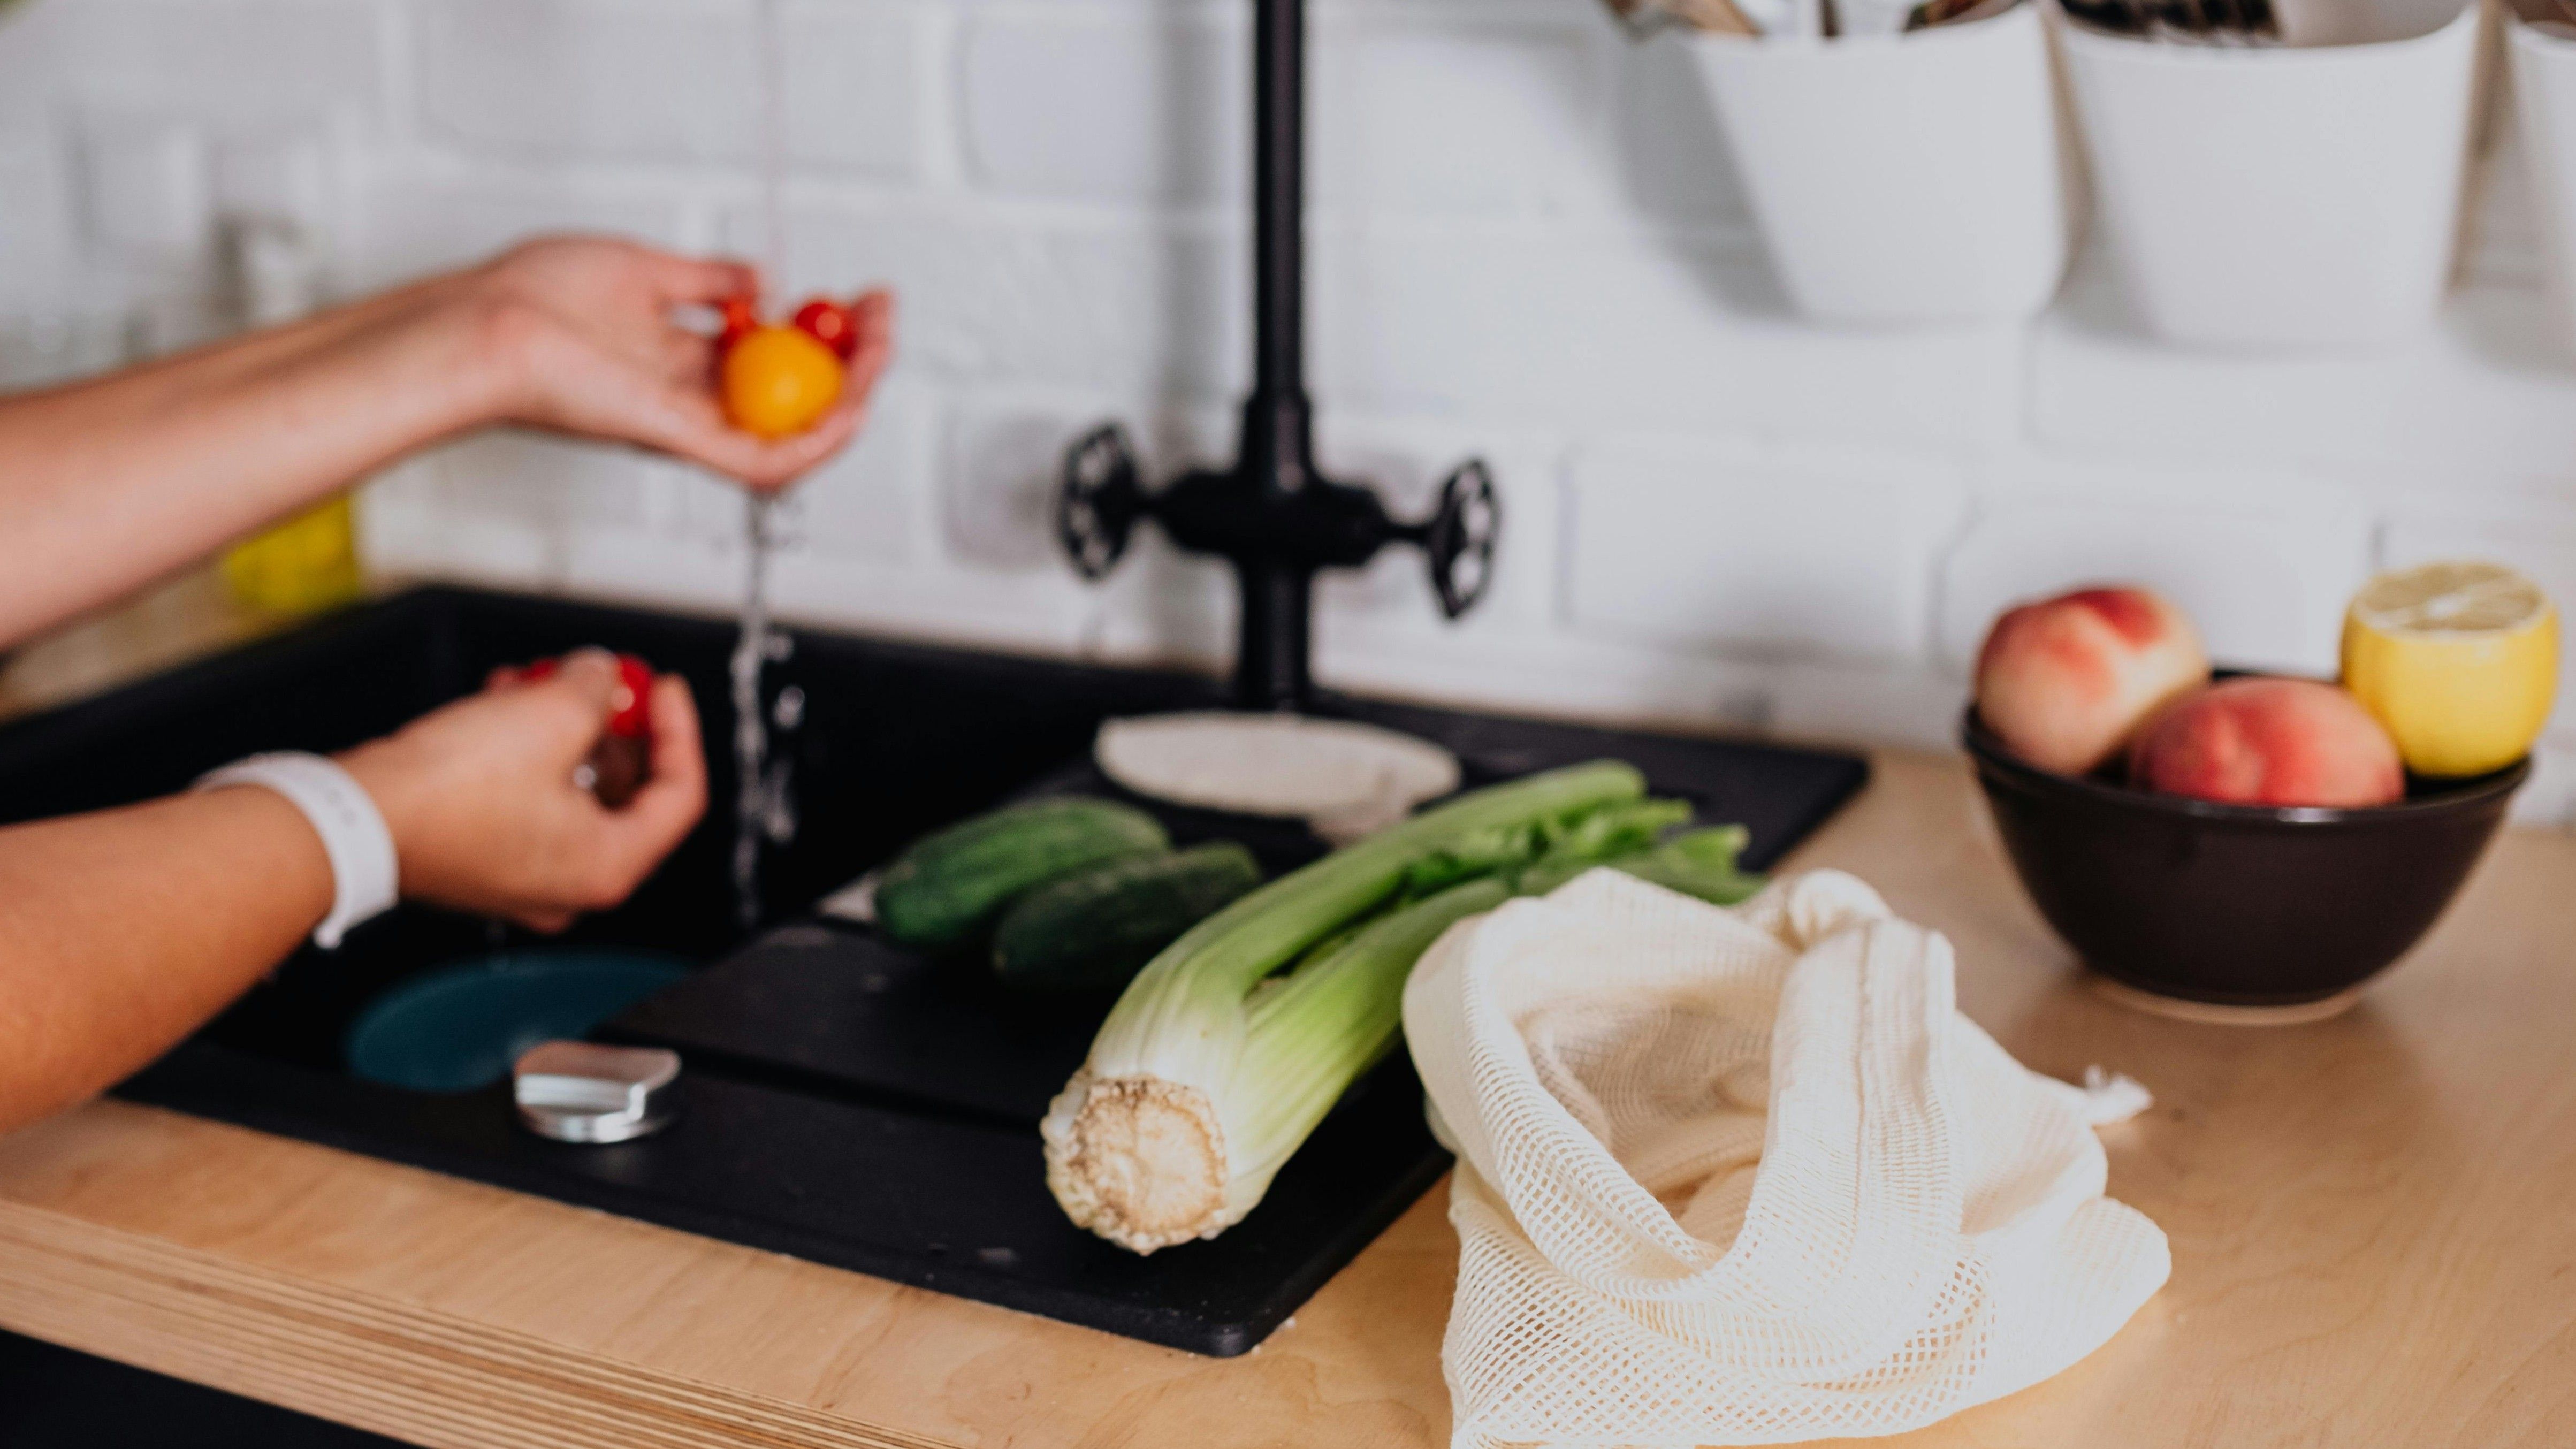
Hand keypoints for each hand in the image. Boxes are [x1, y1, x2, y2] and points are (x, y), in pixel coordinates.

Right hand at [336, 650, 707, 931]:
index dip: (679, 731)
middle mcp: (569, 884)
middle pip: (624, 790)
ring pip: (570, 785)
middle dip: (611, 723)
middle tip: (601, 679)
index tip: (665, 689)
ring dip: (561, 724)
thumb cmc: (446, 792)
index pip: (679, 797)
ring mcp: (522, 873)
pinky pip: (525, 793)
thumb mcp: (551, 715)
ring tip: (541, 678)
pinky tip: (505, 699)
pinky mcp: (480, 853)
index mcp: (607, 868)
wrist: (351, 819)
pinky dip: (524, 747)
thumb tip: (599, 673)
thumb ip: (595, 687)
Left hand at [462, 236, 895, 491]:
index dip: (828, 331)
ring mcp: (691, 428)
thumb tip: (764, 279)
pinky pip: (768, 463)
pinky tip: (852, 405)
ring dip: (853, 396)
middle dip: (856, 359)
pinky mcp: (684, 446)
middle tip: (884, 316)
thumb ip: (705, 279)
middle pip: (798, 398)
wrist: (485, 326)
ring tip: (881, 348)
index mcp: (684, 366)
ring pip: (797, 434)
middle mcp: (695, 403)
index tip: (857, 295)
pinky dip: (819, 442)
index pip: (778, 361)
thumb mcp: (640, 269)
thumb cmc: (534, 298)